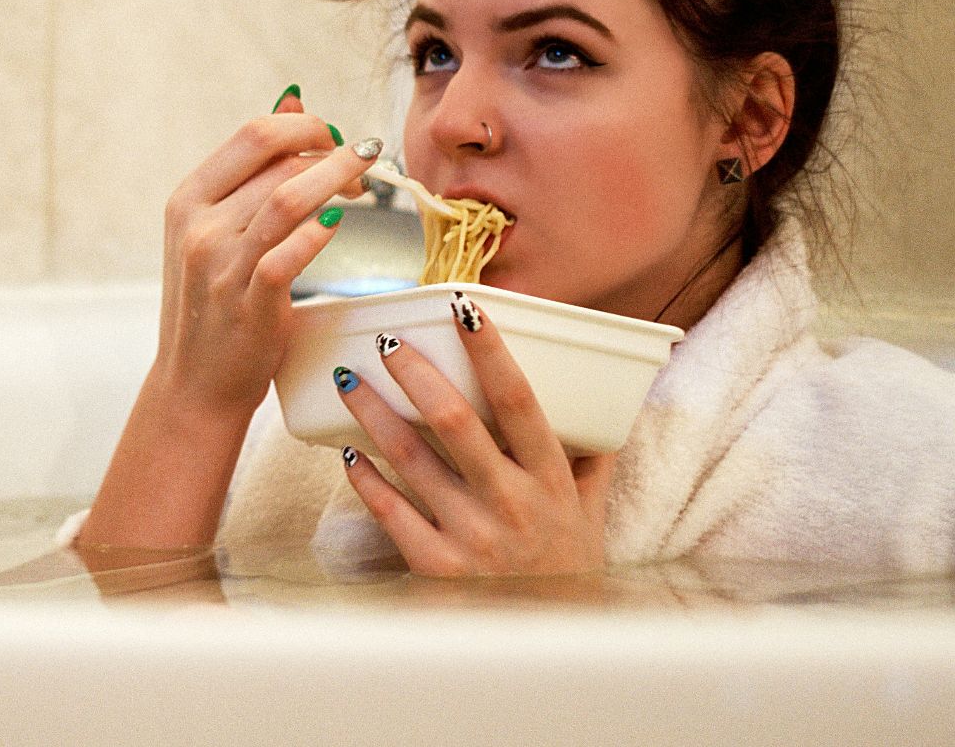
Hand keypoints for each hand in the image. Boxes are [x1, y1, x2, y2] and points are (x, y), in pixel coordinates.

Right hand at [149, 87, 379, 421]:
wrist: (195, 383)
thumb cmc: (215, 304)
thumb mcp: (216, 231)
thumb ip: (251, 174)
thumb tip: (294, 102)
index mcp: (187, 199)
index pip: (252, 134)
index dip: (305, 126)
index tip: (336, 139)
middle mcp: (197, 225)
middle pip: (275, 158)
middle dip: (329, 149)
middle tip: (362, 161)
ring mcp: (219, 263)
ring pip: (288, 197)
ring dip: (337, 180)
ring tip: (366, 183)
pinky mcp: (248, 300)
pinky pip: (290, 250)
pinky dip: (320, 231)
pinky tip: (338, 225)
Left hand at [334, 292, 614, 576]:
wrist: (546, 644)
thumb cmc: (565, 569)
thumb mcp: (589, 513)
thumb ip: (592, 458)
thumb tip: (608, 401)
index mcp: (552, 481)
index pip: (522, 402)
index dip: (493, 353)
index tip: (466, 309)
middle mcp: (513, 505)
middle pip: (456, 423)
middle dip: (416, 374)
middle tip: (387, 341)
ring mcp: (471, 537)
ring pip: (411, 460)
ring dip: (374, 413)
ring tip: (349, 378)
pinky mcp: (435, 568)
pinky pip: (390, 512)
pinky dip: (365, 477)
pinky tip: (346, 450)